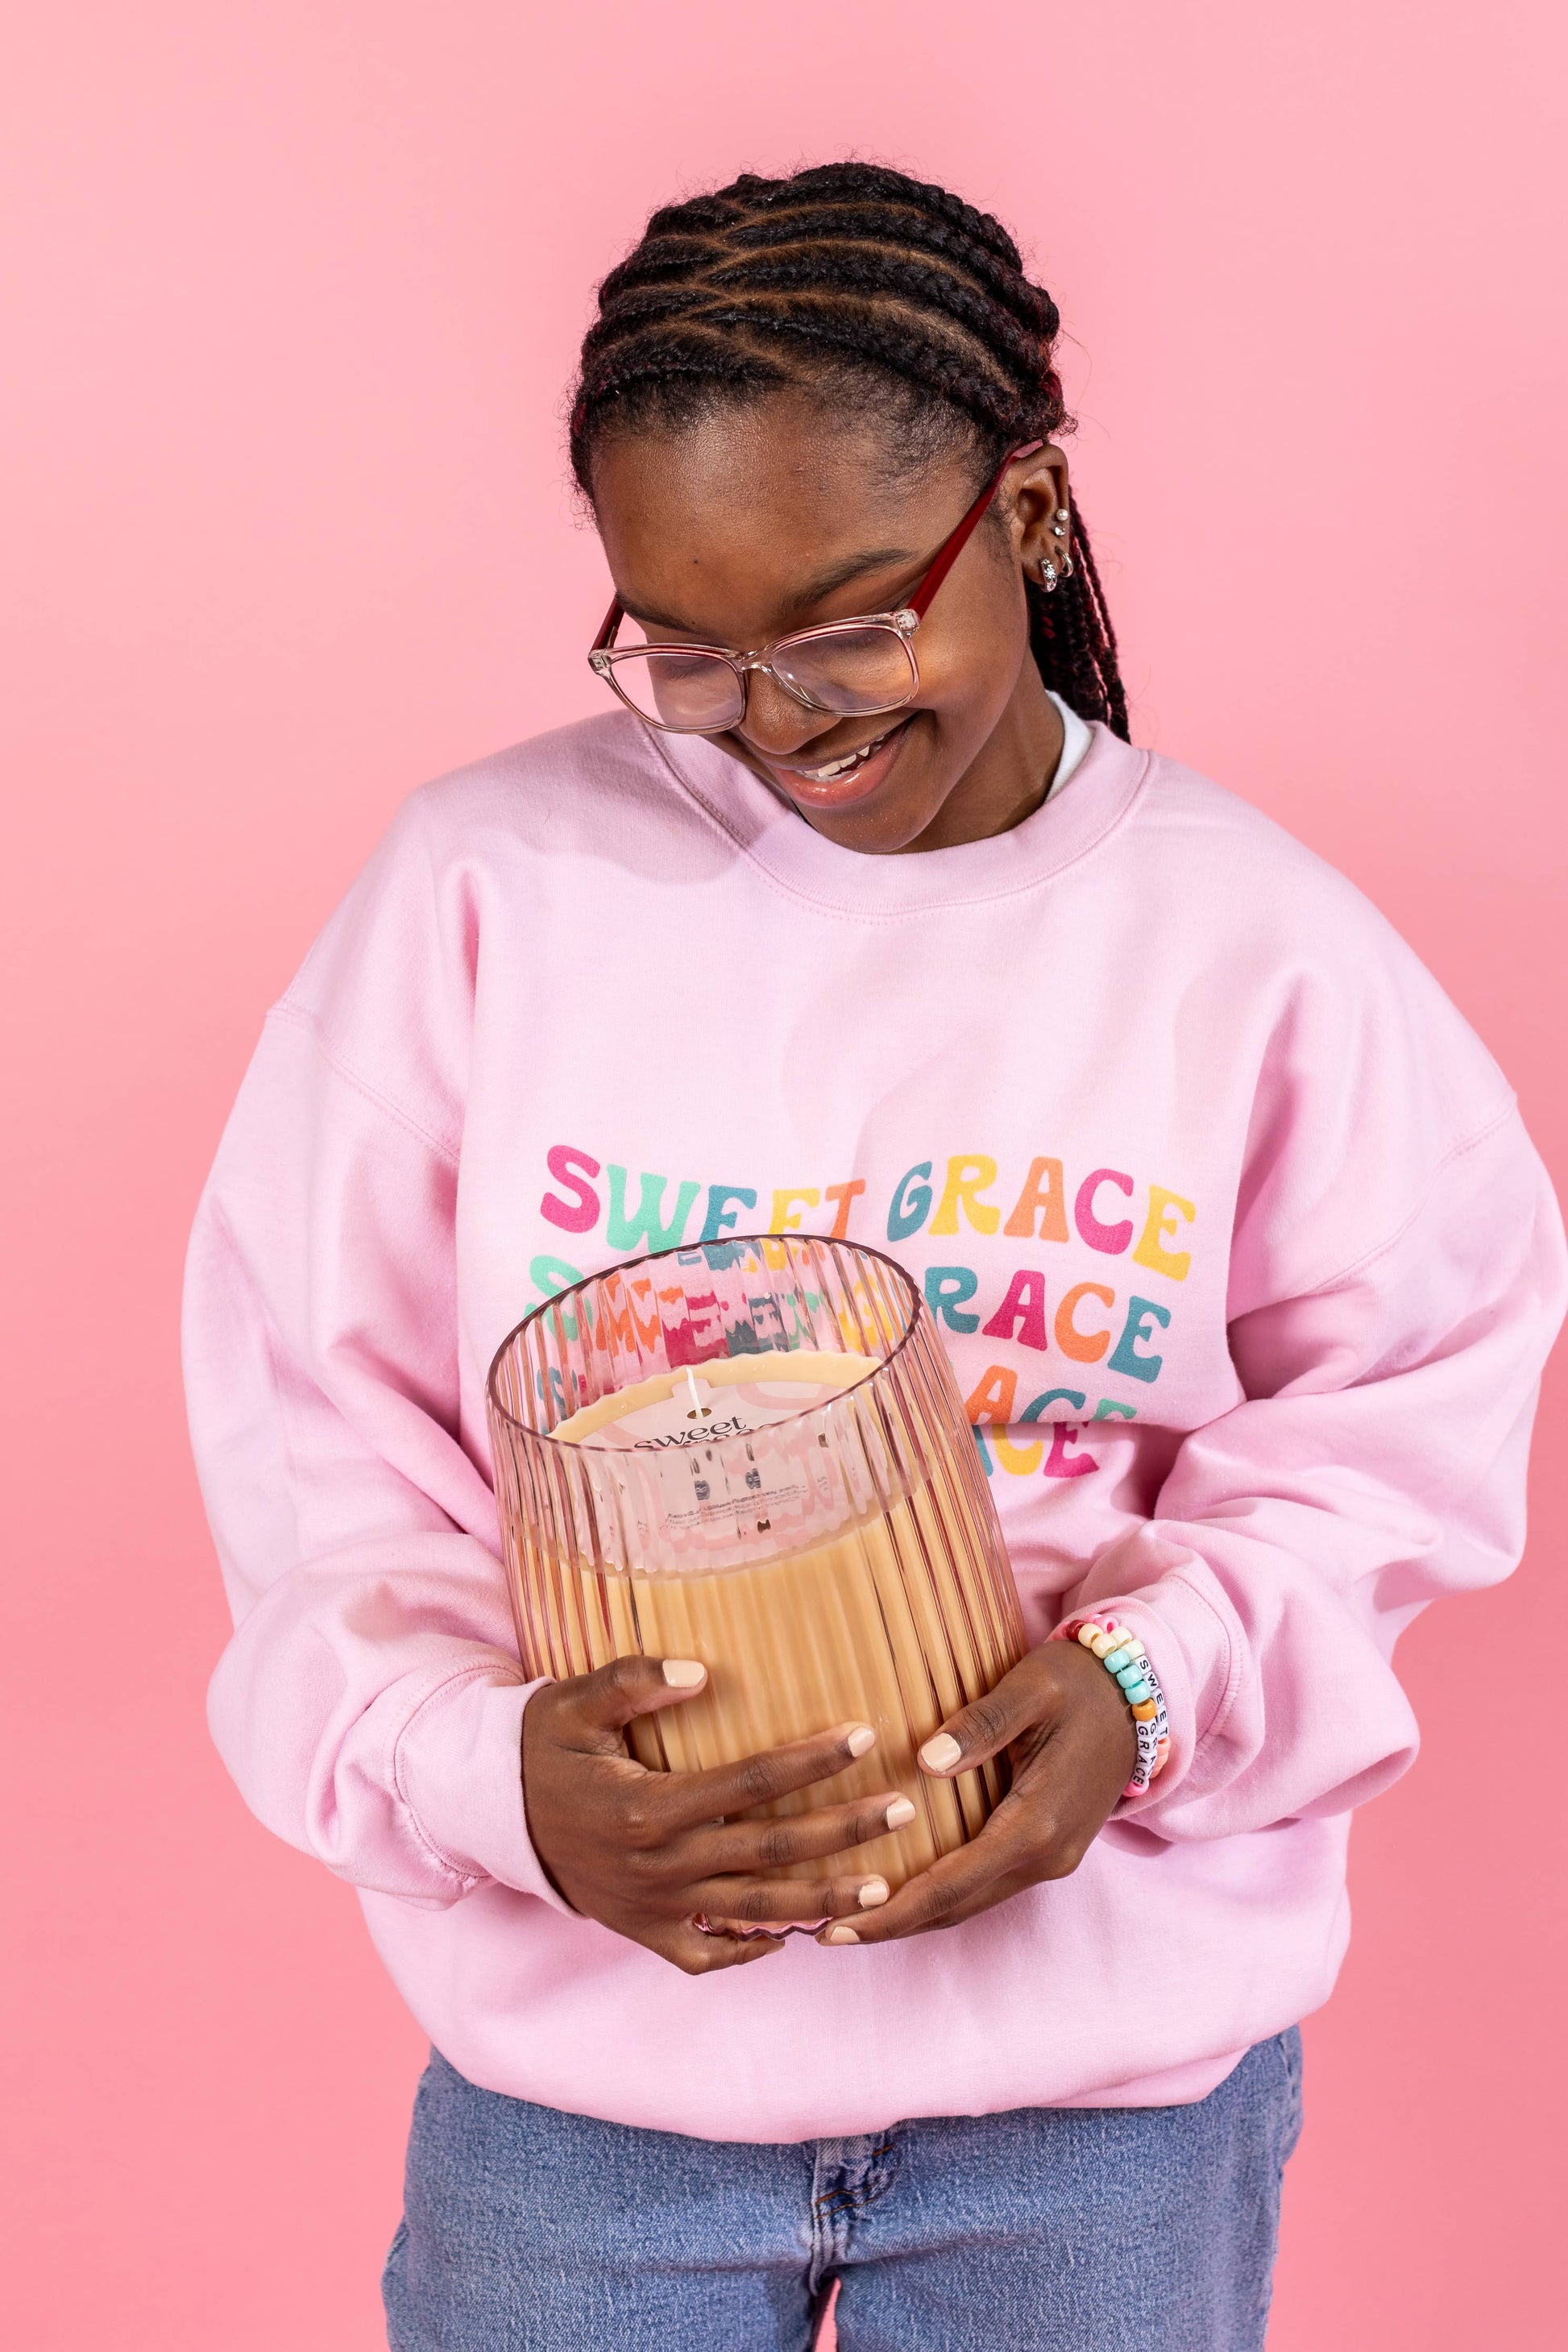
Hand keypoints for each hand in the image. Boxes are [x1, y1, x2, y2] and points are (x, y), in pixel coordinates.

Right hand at [521, 1655, 909, 1973]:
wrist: (491, 1810)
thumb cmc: (543, 1743)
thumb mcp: (574, 1701)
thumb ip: (633, 1680)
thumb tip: (701, 1671)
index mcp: (648, 1807)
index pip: (750, 1782)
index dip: (810, 1759)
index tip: (864, 1736)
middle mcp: (659, 1865)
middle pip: (771, 1850)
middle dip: (843, 1831)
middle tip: (904, 1810)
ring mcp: (653, 1906)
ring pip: (756, 1912)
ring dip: (822, 1901)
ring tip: (883, 1890)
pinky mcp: (643, 1930)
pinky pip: (706, 1954)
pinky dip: (751, 1950)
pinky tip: (795, 1935)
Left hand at [816, 1637, 1137, 1947]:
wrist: (1139, 1692)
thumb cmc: (1078, 1683)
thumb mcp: (1030, 1689)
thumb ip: (981, 1725)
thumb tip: (925, 1761)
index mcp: (1037, 1823)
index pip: (951, 1885)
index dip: (892, 1911)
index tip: (835, 1926)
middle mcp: (1047, 1856)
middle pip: (957, 1908)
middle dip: (892, 1924)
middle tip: (825, 1933)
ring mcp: (1053, 1858)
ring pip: (973, 1902)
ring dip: (916, 1916)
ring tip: (854, 1920)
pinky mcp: (1051, 1849)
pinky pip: (988, 1884)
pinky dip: (944, 1895)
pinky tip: (906, 1889)